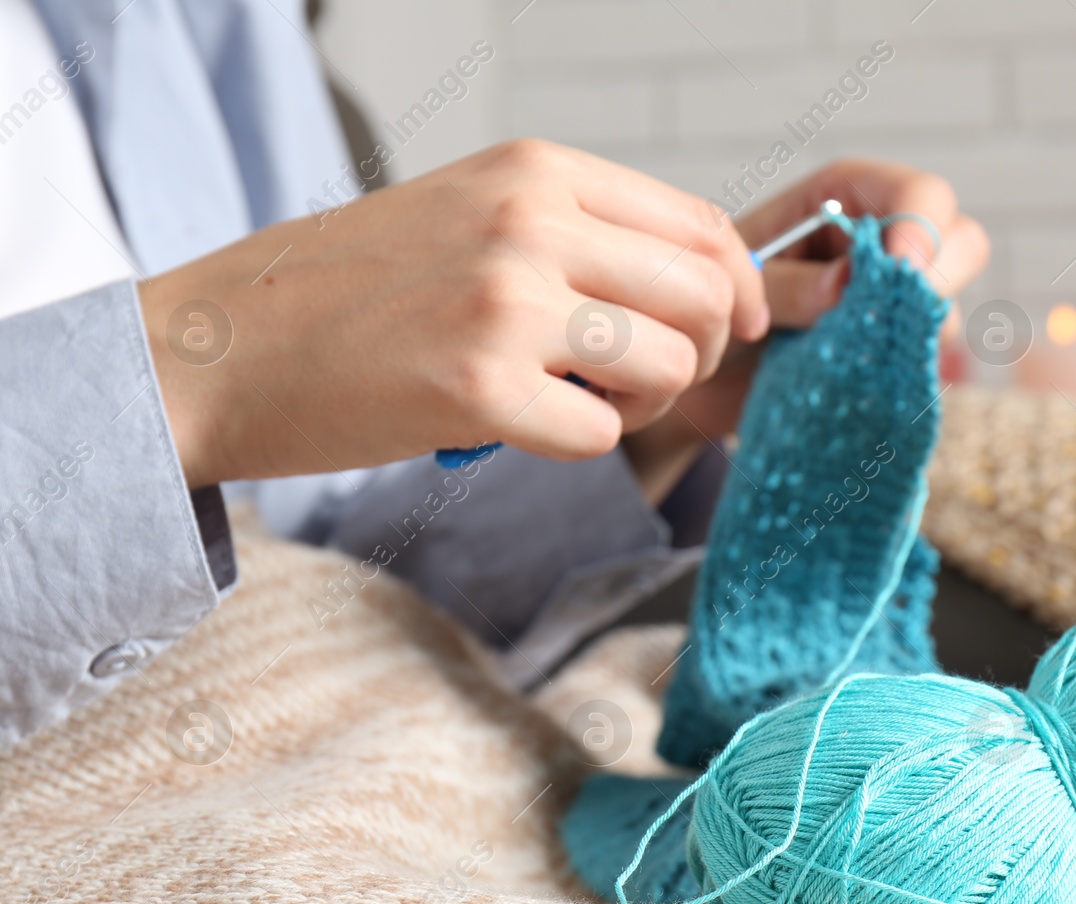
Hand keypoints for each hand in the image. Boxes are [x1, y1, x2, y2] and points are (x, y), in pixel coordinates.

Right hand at [141, 139, 769, 487]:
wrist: (223, 347)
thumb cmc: (352, 292)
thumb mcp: (471, 216)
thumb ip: (575, 233)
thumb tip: (693, 284)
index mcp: (537, 171)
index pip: (700, 223)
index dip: (736, 289)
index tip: (728, 332)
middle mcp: (531, 220)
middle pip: (706, 294)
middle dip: (700, 355)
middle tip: (642, 382)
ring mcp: (505, 299)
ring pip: (671, 363)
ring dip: (646, 403)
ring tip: (582, 404)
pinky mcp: (476, 385)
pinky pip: (602, 433)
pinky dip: (582, 444)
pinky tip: (528, 428)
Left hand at [621, 159, 989, 500]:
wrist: (699, 372)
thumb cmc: (714, 304)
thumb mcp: (735, 286)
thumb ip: (788, 284)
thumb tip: (846, 285)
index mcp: (845, 197)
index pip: (917, 192)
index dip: (922, 226)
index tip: (902, 271)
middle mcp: (884, 242)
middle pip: (962, 242)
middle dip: (939, 281)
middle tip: (895, 320)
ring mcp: (895, 299)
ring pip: (948, 309)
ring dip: (912, 336)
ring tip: (849, 356)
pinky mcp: (893, 350)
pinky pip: (923, 361)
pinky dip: (900, 375)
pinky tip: (856, 383)